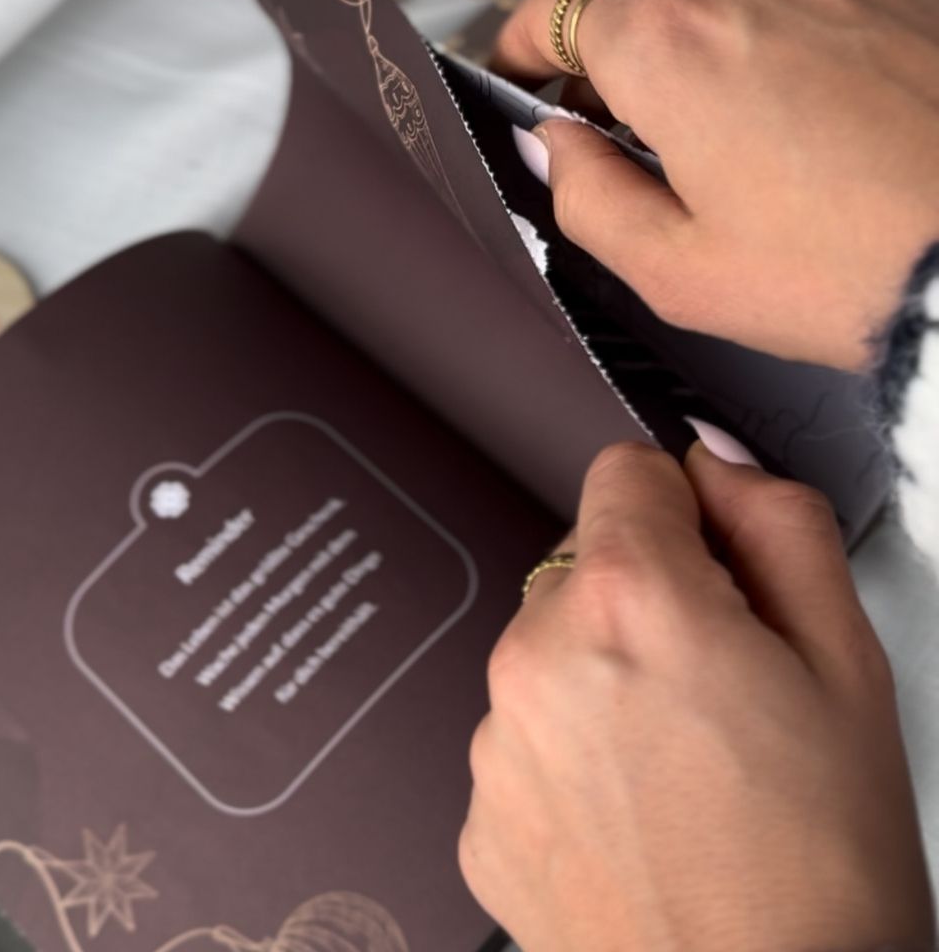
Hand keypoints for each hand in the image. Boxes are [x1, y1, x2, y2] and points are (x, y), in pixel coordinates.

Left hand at [459, 441, 933, 951]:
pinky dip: (576, 757)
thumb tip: (716, 460)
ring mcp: (497, 744)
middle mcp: (535, 658)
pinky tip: (643, 821)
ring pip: (555, 651)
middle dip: (649, 596)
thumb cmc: (823, 868)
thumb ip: (778, 523)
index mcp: (626, 599)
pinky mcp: (482, 816)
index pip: (625, 467)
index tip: (721, 566)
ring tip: (687, 771)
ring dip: (608, 679)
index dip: (688, 510)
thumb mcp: (846, 663)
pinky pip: (529, 737)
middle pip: (584, 562)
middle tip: (723, 690)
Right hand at [494, 0, 938, 368]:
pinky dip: (806, 54)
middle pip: (650, 13)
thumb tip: (555, 143)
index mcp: (668, 42)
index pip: (556, 9)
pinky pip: (820, 6)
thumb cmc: (847, 272)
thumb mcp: (678, 270)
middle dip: (639, 79)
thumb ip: (585, 196)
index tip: (527, 78)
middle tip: (668, 166)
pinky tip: (842, 131)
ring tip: (775, 159)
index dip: (527, 47)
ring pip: (737, 8)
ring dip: (729, 64)